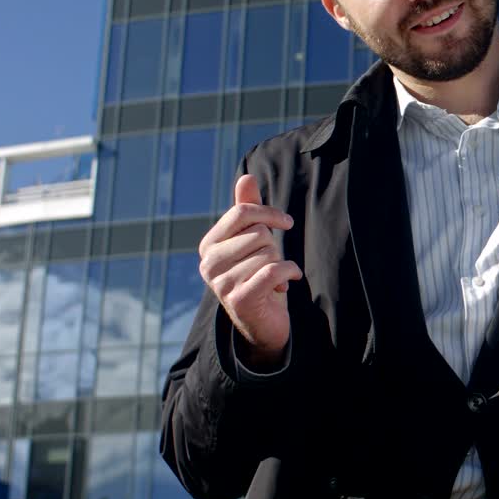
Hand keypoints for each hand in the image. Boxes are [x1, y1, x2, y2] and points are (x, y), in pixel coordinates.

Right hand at [198, 174, 301, 366]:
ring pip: (268, 253)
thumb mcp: (253, 240)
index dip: (269, 213)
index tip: (285, 222)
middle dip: (274, 246)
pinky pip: (274, 270)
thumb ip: (248, 210)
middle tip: (270, 263)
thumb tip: (247, 175)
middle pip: (258, 233)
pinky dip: (289, 273)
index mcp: (208, 245)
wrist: (262, 322)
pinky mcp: (239, 299)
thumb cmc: (257, 275)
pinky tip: (286, 283)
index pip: (241, 212)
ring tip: (272, 278)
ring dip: (280, 264)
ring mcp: (221, 283)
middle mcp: (208, 263)